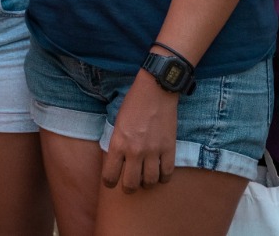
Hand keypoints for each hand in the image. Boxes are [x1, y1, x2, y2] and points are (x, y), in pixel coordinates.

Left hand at [101, 70, 178, 192]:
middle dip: (129, 188)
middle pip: (131, 184)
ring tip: (146, 178)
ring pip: (150, 182)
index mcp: (118, 143)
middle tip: (130, 184)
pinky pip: (167, 173)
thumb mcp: (117, 123)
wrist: (156, 90)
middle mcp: (135, 151)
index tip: (112, 182)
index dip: (109, 182)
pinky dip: (163, 178)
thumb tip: (118, 161)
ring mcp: (153, 151)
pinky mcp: (169, 149)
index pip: (110, 176)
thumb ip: (118, 143)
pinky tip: (160, 173)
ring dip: (147, 183)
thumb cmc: (133, 103)